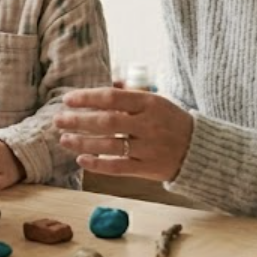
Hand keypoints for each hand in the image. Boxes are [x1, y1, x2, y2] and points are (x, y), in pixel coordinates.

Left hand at [54, 87, 193, 181]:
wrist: (199, 149)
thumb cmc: (170, 121)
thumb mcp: (155, 101)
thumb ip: (128, 95)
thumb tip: (101, 88)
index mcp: (150, 103)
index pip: (112, 97)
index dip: (87, 98)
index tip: (67, 99)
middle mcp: (149, 125)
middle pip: (107, 122)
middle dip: (78, 121)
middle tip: (58, 120)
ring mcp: (148, 148)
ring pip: (109, 145)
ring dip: (82, 143)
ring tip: (64, 139)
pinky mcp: (147, 168)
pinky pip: (117, 167)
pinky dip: (97, 164)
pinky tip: (81, 160)